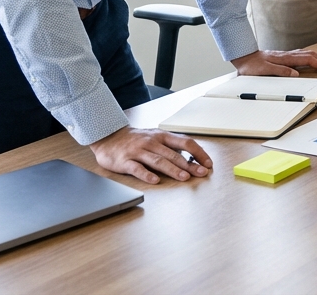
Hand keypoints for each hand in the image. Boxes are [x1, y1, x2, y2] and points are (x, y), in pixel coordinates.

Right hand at [89, 127, 212, 184]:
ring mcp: (138, 151)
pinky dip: (146, 174)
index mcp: (162, 136)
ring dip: (172, 169)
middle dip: (189, 164)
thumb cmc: (136, 139)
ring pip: (158, 161)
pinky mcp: (125, 161)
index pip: (185, 142)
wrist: (108, 136)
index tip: (208, 163)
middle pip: (173, 154)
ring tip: (184, 177)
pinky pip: (137, 168)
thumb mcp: (155, 137)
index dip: (198, 153)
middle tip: (201, 173)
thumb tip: (193, 157)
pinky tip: (155, 180)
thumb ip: (171, 146)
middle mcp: (151, 142)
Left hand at [232, 49, 316, 76]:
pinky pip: (302, 55)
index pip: (308, 60)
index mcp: (286, 59)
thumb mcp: (264, 70)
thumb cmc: (252, 65)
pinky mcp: (283, 56)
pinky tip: (311, 59)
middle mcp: (288, 55)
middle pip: (311, 55)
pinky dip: (311, 57)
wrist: (243, 56)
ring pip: (307, 54)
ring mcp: (286, 55)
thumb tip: (296, 73)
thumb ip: (280, 71)